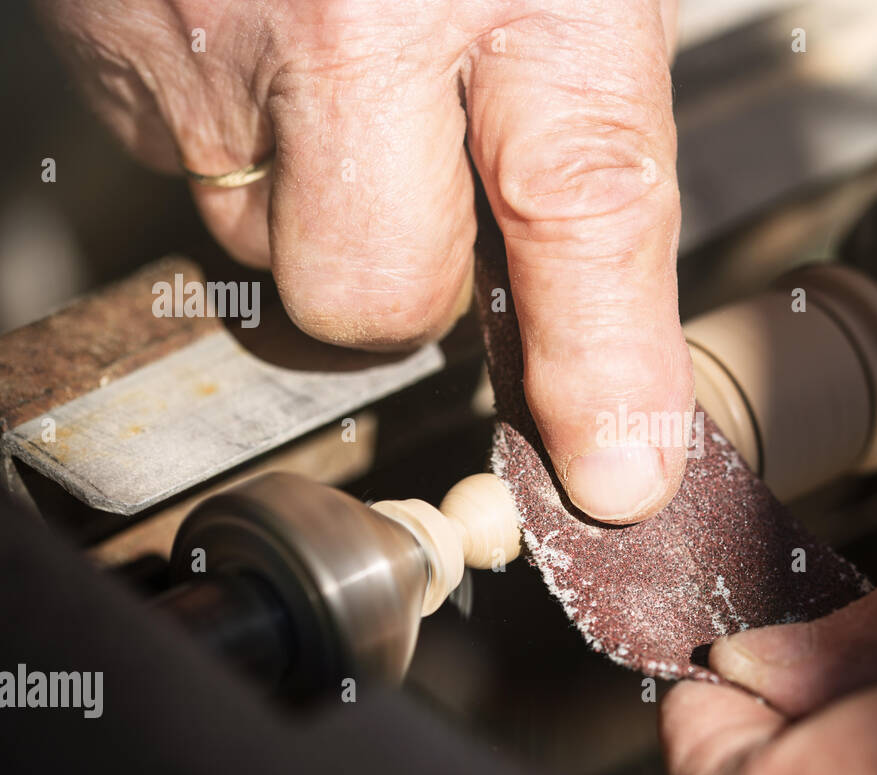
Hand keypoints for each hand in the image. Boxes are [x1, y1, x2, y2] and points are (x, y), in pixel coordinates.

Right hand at [43, 0, 691, 522]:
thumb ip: (582, 97)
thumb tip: (590, 263)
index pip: (586, 216)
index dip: (604, 369)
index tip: (621, 473)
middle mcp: (350, 16)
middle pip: (373, 292)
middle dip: (409, 274)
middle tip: (426, 176)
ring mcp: (202, 31)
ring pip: (263, 239)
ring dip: (310, 196)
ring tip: (335, 63)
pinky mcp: (102, 33)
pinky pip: (179, 160)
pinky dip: (232, 131)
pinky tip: (261, 31)